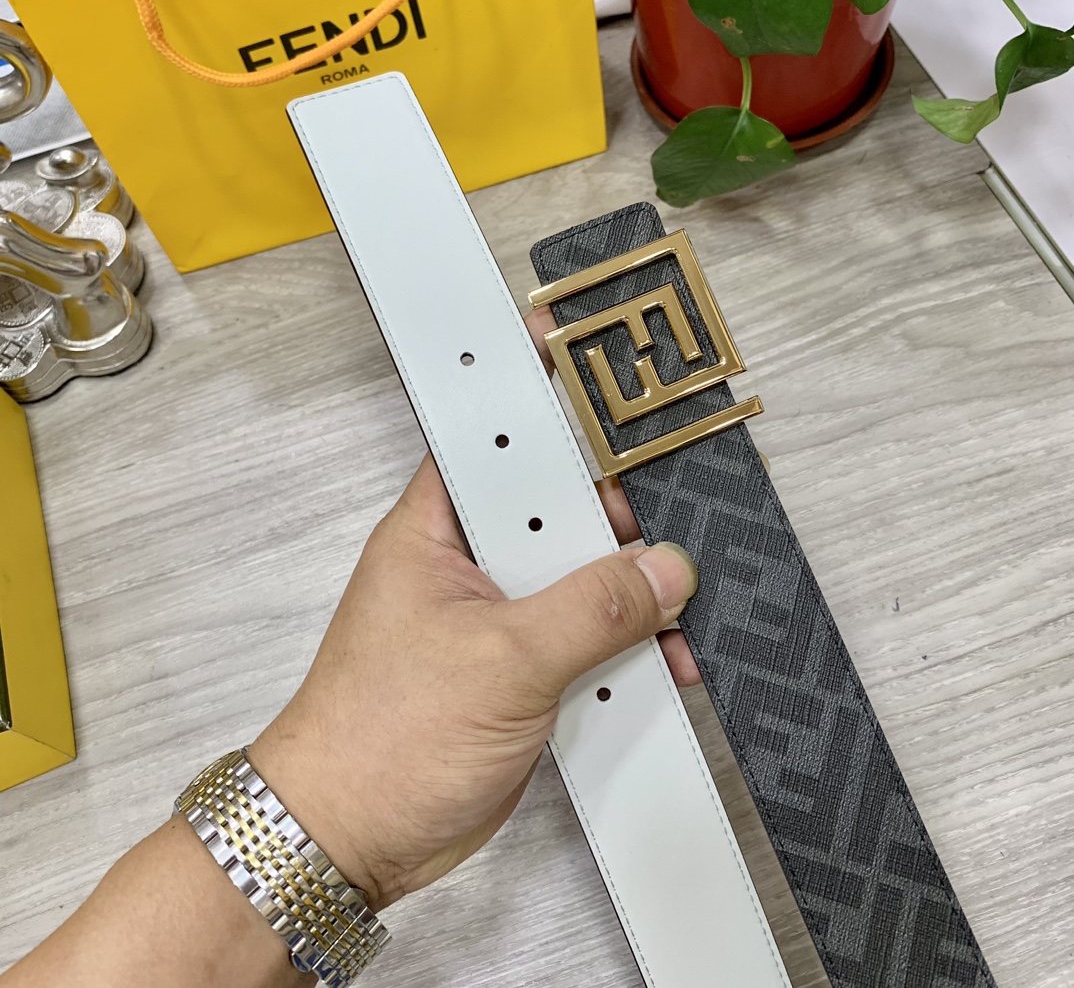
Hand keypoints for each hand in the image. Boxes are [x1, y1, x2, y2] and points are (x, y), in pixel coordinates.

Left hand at [249, 313, 702, 911]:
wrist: (355, 838)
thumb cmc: (383, 738)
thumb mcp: (500, 662)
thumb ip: (588, 610)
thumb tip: (663, 570)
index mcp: (439, 528)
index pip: (492, 433)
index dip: (535, 387)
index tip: (576, 342)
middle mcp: (471, 562)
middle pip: (558, 504)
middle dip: (615, 510)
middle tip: (669, 508)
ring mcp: (500, 616)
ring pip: (581, 573)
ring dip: (631, 589)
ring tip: (677, 605)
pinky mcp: (523, 667)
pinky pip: (588, 634)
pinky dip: (628, 643)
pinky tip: (665, 659)